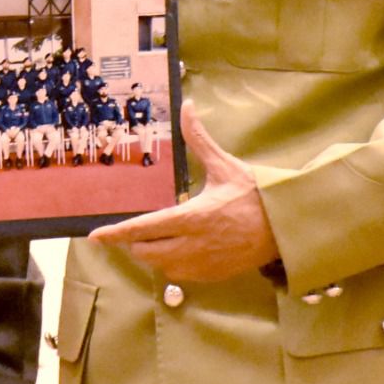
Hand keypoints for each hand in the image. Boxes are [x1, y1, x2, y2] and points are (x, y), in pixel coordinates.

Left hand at [89, 100, 277, 282]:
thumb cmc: (256, 194)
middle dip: (136, 240)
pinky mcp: (215, 275)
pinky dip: (173, 264)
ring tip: (162, 234)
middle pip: (145, 251)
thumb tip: (187, 106)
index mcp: (193, 217)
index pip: (144, 229)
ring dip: (153, 253)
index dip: (116, 234)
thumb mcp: (224, 165)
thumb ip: (198, 139)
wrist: (288, 227)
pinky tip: (182, 247)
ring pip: (161, 266)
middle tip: (142, 226)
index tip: (94, 237)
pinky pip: (180, 276)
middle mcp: (194, 245)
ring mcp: (204, 264)